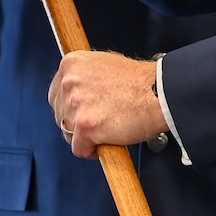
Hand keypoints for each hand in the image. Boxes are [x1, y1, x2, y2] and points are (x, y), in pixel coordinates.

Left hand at [50, 51, 167, 157]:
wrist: (159, 93)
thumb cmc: (140, 82)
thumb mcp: (104, 65)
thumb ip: (85, 76)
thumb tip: (76, 90)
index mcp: (71, 64)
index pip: (56, 94)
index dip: (70, 107)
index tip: (82, 112)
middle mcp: (69, 82)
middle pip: (60, 114)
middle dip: (77, 122)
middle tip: (99, 121)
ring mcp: (76, 104)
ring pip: (68, 133)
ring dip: (85, 137)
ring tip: (106, 130)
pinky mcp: (85, 126)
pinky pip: (79, 149)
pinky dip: (92, 151)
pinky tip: (106, 142)